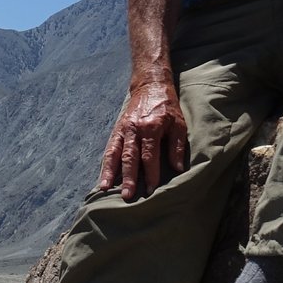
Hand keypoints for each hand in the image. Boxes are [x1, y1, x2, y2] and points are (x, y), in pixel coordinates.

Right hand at [99, 79, 188, 199]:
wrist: (150, 86)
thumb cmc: (167, 107)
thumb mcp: (178, 124)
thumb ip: (177, 146)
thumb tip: (177, 168)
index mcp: (151, 127)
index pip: (149, 155)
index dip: (151, 174)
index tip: (151, 190)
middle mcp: (134, 129)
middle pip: (130, 157)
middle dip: (128, 178)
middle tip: (128, 196)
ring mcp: (123, 130)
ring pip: (115, 154)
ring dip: (110, 172)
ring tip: (105, 188)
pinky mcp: (116, 130)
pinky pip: (109, 149)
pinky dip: (106, 164)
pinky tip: (104, 177)